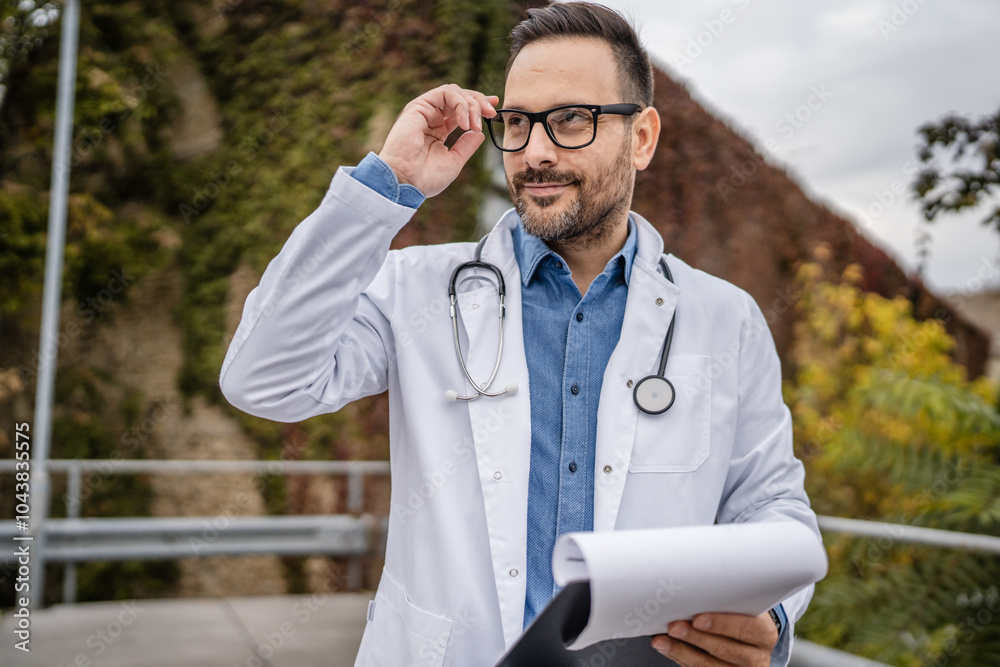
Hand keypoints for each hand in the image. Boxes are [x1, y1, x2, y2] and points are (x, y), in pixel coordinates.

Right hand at [378, 84, 497, 197]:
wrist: (405, 182)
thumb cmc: (425, 178)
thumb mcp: (454, 161)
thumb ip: (466, 146)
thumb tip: (479, 134)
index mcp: (438, 130)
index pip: (459, 110)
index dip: (478, 105)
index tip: (494, 108)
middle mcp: (431, 118)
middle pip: (459, 96)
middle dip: (479, 102)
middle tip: (491, 113)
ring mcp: (424, 111)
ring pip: (454, 91)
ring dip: (470, 104)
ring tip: (474, 125)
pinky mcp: (419, 106)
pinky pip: (445, 92)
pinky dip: (460, 104)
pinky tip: (463, 123)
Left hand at [650, 611, 778, 666]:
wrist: (751, 639)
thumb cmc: (741, 615)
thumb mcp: (743, 606)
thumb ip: (726, 602)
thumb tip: (691, 590)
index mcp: (764, 632)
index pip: (745, 628)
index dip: (721, 624)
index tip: (697, 619)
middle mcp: (757, 656)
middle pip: (725, 649)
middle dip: (695, 638)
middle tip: (673, 627)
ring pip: (710, 665)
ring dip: (682, 651)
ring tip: (662, 640)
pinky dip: (681, 658)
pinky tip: (668, 648)